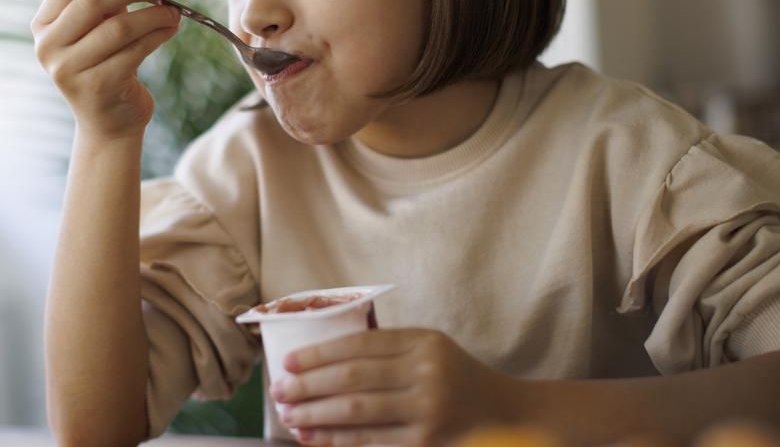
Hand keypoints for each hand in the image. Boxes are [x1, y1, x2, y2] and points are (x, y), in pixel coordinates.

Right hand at [31, 0, 180, 139]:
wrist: (109, 120)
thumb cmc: (104, 64)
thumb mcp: (100, 25)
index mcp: (43, 25)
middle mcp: (48, 47)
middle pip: (93, 1)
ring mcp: (68, 70)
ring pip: (118, 27)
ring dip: (152, 14)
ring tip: (172, 11)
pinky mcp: (97, 87)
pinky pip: (134, 51)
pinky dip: (157, 35)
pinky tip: (170, 29)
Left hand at [272, 328, 517, 445]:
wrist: (501, 413)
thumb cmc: (454, 375)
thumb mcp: (428, 347)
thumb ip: (386, 348)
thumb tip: (321, 357)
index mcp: (423, 342)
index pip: (360, 344)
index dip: (320, 353)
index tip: (290, 361)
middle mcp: (425, 373)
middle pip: (353, 378)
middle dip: (308, 385)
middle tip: (278, 390)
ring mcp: (426, 410)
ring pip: (356, 411)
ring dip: (315, 415)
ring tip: (288, 416)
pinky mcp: (423, 442)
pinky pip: (369, 440)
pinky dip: (336, 439)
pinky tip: (313, 438)